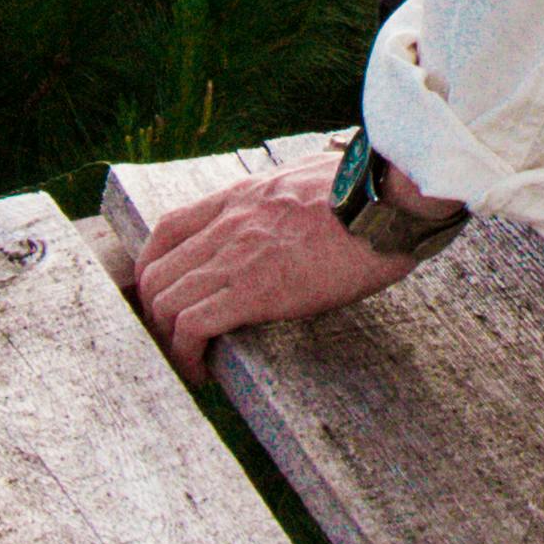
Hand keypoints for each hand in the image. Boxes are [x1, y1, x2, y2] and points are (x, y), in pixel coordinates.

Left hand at [132, 166, 419, 380]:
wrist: (389, 201)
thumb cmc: (369, 189)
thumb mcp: (312, 172)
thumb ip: (290, 188)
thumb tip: (301, 192)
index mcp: (242, 197)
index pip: (167, 230)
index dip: (153, 269)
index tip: (165, 296)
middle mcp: (229, 224)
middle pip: (156, 273)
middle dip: (156, 314)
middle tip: (176, 341)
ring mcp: (238, 256)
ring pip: (166, 301)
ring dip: (168, 341)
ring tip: (190, 363)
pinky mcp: (255, 290)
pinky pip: (193, 325)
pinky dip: (187, 354)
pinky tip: (204, 371)